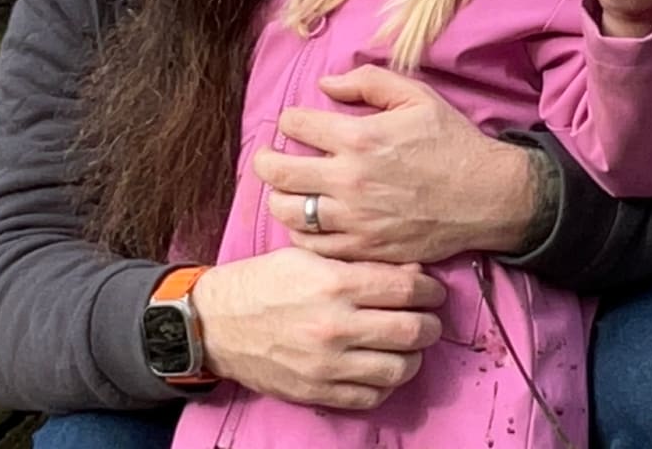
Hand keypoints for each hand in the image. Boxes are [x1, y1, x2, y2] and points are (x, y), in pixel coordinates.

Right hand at [192, 248, 442, 409]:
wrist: (218, 322)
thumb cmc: (267, 280)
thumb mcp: (311, 256)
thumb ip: (360, 263)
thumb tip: (411, 275)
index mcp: (335, 283)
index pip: (406, 290)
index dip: (430, 290)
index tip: (433, 291)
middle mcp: (336, 325)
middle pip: (412, 331)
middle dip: (430, 323)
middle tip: (429, 318)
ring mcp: (328, 364)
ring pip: (400, 368)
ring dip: (414, 356)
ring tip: (409, 344)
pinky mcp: (318, 391)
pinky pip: (372, 396)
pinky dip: (386, 383)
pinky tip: (382, 366)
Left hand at [253, 65, 536, 262]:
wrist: (486, 195)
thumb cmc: (451, 142)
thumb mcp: (416, 96)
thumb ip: (367, 81)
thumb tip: (326, 84)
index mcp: (359, 138)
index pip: (294, 125)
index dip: (290, 121)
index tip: (296, 124)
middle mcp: (349, 180)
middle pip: (277, 172)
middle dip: (265, 160)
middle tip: (268, 158)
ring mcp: (355, 219)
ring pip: (288, 212)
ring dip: (279, 198)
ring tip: (286, 190)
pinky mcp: (364, 248)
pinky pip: (313, 246)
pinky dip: (302, 233)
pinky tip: (309, 221)